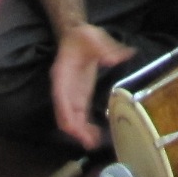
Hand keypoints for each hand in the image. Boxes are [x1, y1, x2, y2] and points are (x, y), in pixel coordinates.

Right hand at [49, 23, 134, 150]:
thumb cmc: (83, 36)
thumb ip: (105, 48)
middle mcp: (63, 87)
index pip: (61, 99)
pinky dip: (84, 125)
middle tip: (89, 142)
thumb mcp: (94, 37)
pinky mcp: (79, 94)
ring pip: (71, 117)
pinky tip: (94, 133)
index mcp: (62, 74)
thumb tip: (116, 58)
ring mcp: (71, 93)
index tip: (75, 129)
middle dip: (75, 130)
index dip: (66, 114)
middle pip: (64, 113)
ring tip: (94, 143)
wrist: (77, 34)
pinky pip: (79, 114)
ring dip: (80, 131)